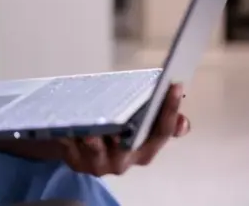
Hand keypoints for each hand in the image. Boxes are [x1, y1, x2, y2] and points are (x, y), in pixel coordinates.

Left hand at [59, 84, 190, 176]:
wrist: (77, 144)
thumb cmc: (113, 129)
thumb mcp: (136, 123)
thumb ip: (158, 120)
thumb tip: (182, 122)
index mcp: (145, 150)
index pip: (162, 132)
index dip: (170, 110)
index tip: (174, 85)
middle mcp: (125, 161)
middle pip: (131, 146)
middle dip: (131, 130)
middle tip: (130, 109)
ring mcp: (99, 163)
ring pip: (97, 150)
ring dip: (95, 140)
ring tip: (91, 131)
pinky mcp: (76, 162)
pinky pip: (71, 149)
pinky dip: (69, 137)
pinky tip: (66, 128)